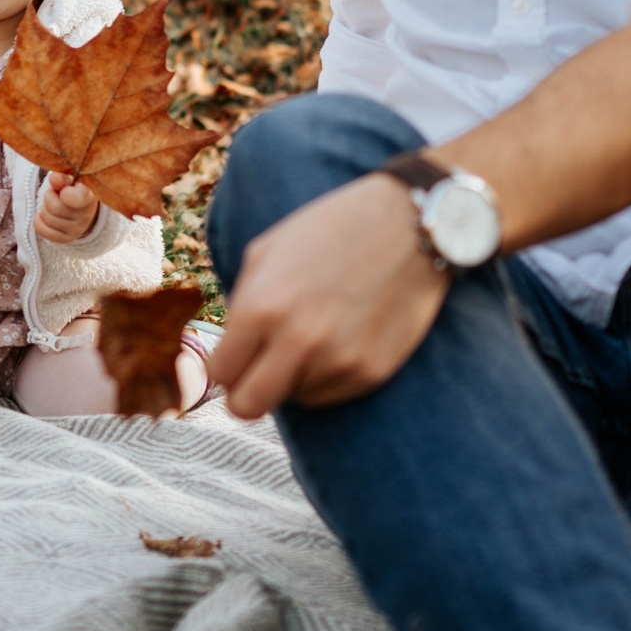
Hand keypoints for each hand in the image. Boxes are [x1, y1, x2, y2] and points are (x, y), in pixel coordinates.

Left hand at [34, 171, 100, 244]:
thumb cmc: (73, 188)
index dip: (65, 193)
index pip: (77, 198)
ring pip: (48, 218)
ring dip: (44, 208)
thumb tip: (54, 178)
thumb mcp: (70, 179)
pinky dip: (38, 221)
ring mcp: (78, 229)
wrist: (81, 206)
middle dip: (48, 197)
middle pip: (55, 207)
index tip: (63, 190)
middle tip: (54, 194)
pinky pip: (44, 231)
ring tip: (53, 203)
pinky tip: (42, 215)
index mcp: (89, 196)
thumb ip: (62, 177)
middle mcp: (86, 215)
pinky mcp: (67, 238)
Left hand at [205, 173, 445, 419]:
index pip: (220, 374)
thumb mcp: (266, 251)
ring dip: (295, 375)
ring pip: (293, 398)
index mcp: (261, 308)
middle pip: (246, 407)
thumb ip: (240, 304)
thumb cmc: (331, 228)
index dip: (224, 369)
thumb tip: (229, 350)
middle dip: (246, 392)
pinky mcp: (371, 373)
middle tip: (259, 371)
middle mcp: (298, 342)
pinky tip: (344, 335)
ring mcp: (337, 362)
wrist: (409, 224)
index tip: (234, 361)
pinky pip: (331, 393)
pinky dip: (329, 374)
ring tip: (317, 330)